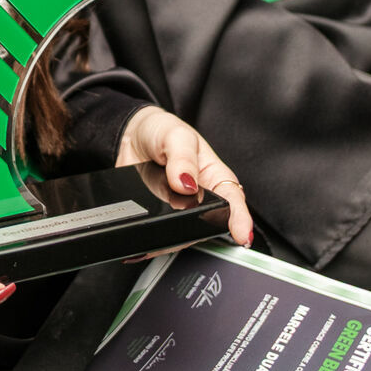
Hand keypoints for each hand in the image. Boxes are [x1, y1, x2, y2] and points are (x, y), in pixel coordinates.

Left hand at [116, 105, 252, 246]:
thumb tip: (186, 183)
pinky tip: (142, 238)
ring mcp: (178, 210)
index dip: (240, 218)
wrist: (128, 136)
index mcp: (214, 175)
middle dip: (200, 230)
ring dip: (171, 235)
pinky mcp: (158, 217)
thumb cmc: (160, 131)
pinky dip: (152, 238)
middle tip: (184, 225)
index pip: (233, 200)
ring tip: (157, 228)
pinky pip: (159, 234)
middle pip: (208, 222)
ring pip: (183, 232)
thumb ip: (182, 158)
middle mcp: (200, 197)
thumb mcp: (175, 136)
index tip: (242, 234)